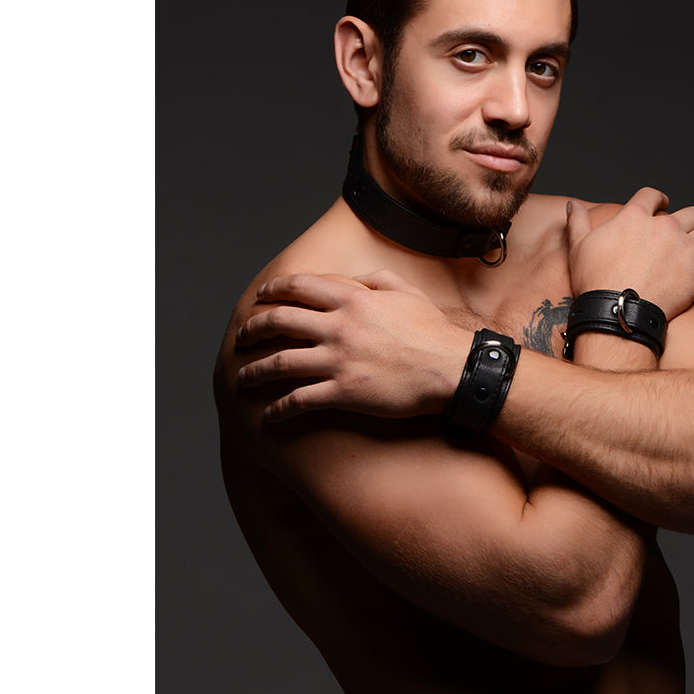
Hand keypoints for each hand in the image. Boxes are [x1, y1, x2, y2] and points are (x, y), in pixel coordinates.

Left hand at [235, 270, 471, 420]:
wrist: (451, 369)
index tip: (261, 298)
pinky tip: (269, 414)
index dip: (274, 291)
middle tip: (242, 337)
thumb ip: (375, 280)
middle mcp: (338, 327)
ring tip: (243, 378)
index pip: (298, 287)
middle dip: (253, 329)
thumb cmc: (432, 331)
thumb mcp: (406, 292)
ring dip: (255, 371)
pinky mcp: (343, 393)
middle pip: (279, 322)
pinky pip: (299, 400)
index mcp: (352, 298)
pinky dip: (279, 408)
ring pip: (280, 363)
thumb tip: (354, 279)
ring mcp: (338, 360)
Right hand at [566, 188, 693, 319]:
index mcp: (635, 217)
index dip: (659, 199)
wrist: (616, 313)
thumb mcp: (579, 248)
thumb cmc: (595, 283)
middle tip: (686, 231)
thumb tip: (573, 205)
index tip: (662, 204)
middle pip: (692, 212)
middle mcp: (664, 227)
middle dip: (690, 220)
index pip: (653, 195)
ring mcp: (684, 248)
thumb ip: (578, 222)